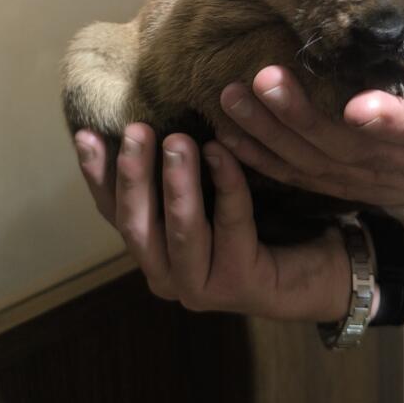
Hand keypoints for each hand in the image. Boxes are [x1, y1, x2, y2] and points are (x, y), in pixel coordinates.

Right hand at [73, 125, 350, 320]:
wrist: (316, 266)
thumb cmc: (257, 223)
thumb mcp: (206, 192)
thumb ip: (175, 171)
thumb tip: (142, 115)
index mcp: (152, 252)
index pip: (113, 213)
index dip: (97, 175)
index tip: (87, 134)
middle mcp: (167, 276)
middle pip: (137, 226)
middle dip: (133, 176)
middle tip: (138, 130)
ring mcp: (200, 287)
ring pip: (181, 231)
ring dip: (177, 184)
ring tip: (177, 141)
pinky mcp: (239, 284)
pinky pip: (231, 225)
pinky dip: (226, 186)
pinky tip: (223, 153)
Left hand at [215, 0, 403, 244]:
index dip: (392, 120)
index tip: (360, 106)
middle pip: (349, 144)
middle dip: (303, 114)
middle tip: (265, 77)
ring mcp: (369, 179)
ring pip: (314, 162)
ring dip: (270, 131)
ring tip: (232, 95)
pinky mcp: (342, 185)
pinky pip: (296, 177)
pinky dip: (260, 159)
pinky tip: (226, 134)